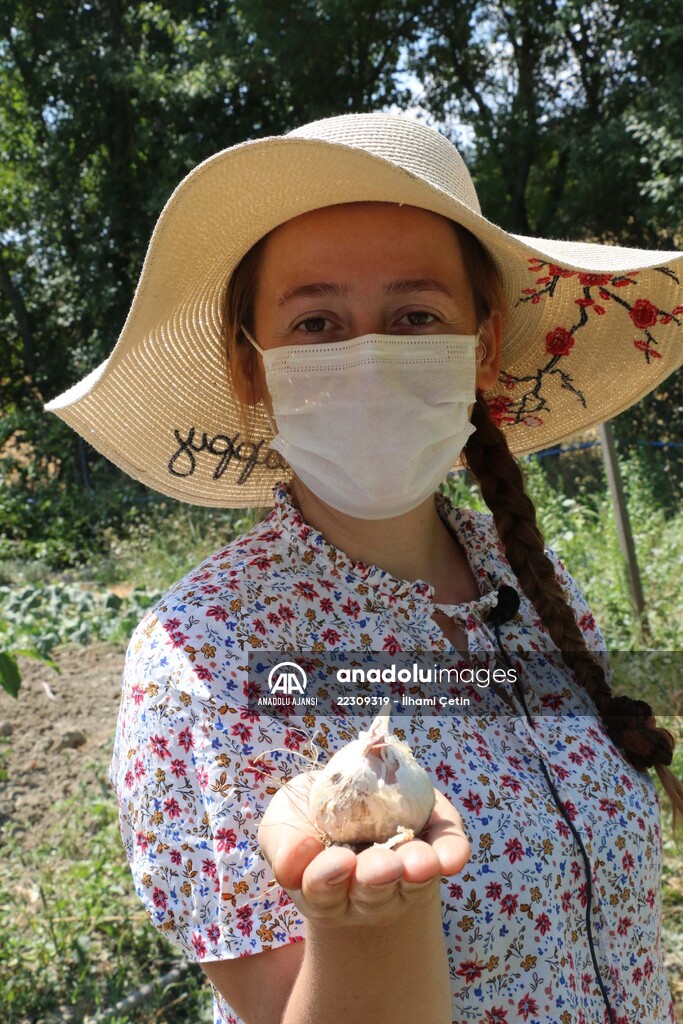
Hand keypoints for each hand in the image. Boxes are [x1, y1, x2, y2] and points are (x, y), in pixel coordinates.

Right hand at [258, 769, 470, 928]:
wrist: (354, 794)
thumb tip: (300, 855)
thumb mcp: (284, 822)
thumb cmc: (310, 817)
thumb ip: (282, 843)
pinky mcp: (435, 849)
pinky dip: (451, 854)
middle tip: (383, 866)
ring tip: (420, 862)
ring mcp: (404, 877)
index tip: (337, 861)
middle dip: (377, 878)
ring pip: (412, 882)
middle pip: (373, 895)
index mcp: (323, 891)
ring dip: (417, 871)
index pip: (323, 893)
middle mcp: (366, 894)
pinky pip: (446, 857)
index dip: (328, 878)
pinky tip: (453, 858)